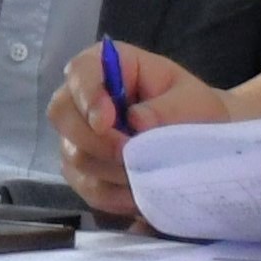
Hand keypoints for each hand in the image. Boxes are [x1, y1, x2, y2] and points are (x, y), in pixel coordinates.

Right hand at [47, 40, 229, 218]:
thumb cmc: (194, 110)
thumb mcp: (192, 101)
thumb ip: (167, 108)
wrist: (199, 142)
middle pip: (61, 114)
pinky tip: (138, 195)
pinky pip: (85, 187)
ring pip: (72, 155)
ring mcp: (78, 136)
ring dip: (108, 171)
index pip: (79, 72)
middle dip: (94, 141)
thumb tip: (136, 121)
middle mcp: (83, 98)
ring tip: (144, 176)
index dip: (86, 97)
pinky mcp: (83, 170)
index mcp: (108, 65)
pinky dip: (112, 196)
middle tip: (128, 155)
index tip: (107, 122)